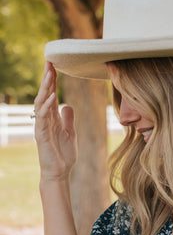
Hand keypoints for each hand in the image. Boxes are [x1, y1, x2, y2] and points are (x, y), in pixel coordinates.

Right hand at [34, 62, 76, 181]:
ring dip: (45, 89)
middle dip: (47, 79)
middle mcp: (44, 119)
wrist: (59, 172)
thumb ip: (67, 118)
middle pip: (44, 94)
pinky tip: (52, 98)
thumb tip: (67, 105)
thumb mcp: (70, 132)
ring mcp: (42, 126)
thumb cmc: (63, 154)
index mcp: (52, 117)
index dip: (52, 80)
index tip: (54, 65)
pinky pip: (42, 118)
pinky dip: (47, 107)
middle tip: (50, 62)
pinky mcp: (41, 135)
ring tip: (50, 74)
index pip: (50, 94)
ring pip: (41, 103)